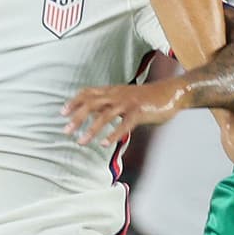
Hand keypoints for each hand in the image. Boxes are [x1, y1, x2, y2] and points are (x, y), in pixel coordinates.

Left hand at [63, 78, 179, 145]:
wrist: (171, 93)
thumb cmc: (148, 98)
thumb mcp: (125, 98)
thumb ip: (110, 104)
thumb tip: (94, 114)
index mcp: (113, 90)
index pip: (88, 92)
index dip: (74, 102)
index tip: (62, 113)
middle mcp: (117, 95)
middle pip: (91, 103)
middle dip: (77, 117)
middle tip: (66, 131)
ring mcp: (128, 103)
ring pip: (105, 115)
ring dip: (91, 129)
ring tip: (81, 142)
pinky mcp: (139, 112)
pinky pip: (123, 125)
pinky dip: (112, 134)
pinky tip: (103, 144)